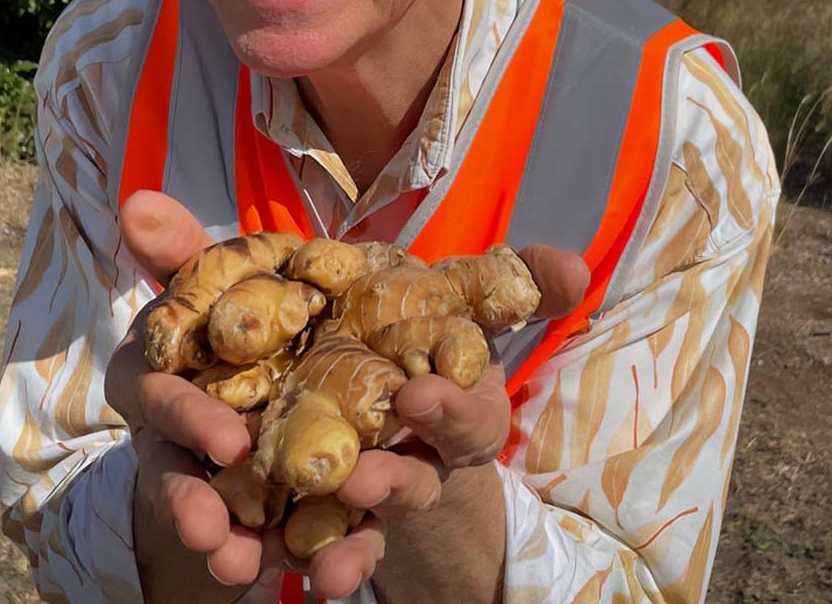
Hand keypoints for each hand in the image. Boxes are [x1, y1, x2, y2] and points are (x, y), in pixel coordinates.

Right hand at [108, 191, 283, 595]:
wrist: (307, 363)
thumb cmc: (247, 316)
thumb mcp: (224, 280)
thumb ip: (184, 251)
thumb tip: (135, 201)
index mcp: (164, 377)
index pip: (159, 398)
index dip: (186, 419)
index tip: (226, 442)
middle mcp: (182, 438)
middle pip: (178, 477)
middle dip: (194, 508)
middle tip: (218, 537)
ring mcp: (223, 482)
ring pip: (221, 520)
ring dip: (236, 547)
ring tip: (254, 571)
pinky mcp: (276, 513)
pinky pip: (290, 542)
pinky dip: (313, 560)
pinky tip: (328, 577)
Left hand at [306, 244, 592, 597]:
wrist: (381, 378)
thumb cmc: (432, 338)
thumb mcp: (471, 307)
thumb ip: (520, 286)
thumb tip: (575, 268)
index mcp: (463, 418)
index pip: (467, 423)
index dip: (448, 412)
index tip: (418, 395)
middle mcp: (421, 464)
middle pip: (413, 486)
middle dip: (391, 486)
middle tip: (361, 479)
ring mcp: (368, 494)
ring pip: (361, 528)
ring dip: (344, 547)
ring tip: (321, 564)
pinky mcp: (319, 511)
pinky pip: (305, 539)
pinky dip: (286, 553)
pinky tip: (256, 561)